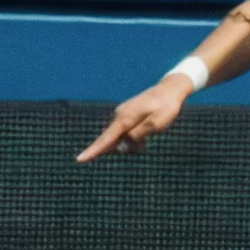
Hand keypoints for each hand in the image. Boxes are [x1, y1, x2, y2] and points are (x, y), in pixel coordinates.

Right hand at [76, 77, 190, 161]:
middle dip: (123, 147)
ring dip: (131, 143)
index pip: (106, 139)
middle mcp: (120, 116)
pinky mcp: (127, 115)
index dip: (94, 150)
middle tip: (144, 142)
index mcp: (125, 118)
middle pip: (113, 140)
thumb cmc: (166, 107)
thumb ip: (138, 135)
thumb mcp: (156, 124)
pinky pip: (125, 132)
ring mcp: (122, 115)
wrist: (170, 89)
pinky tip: (145, 134)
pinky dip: (133, 138)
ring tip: (149, 135)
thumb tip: (123, 146)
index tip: (79, 159)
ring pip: (121, 137)